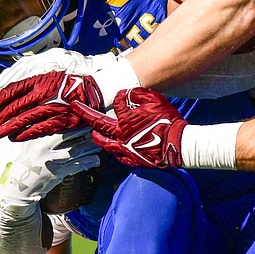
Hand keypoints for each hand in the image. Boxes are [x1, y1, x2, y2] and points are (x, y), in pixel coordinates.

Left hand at [0, 70, 103, 140]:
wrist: (92, 92)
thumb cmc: (68, 85)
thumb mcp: (48, 77)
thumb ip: (30, 84)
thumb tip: (10, 92)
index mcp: (40, 82)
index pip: (14, 90)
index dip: (0, 99)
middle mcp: (45, 94)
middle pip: (17, 106)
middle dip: (3, 116)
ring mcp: (52, 108)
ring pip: (25, 119)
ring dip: (10, 127)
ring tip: (0, 133)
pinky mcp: (61, 121)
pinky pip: (39, 129)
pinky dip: (26, 134)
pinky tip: (17, 137)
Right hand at [0, 129, 101, 210]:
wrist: (17, 188)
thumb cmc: (26, 164)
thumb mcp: (32, 147)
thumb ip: (45, 136)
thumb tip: (61, 124)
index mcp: (39, 139)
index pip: (60, 125)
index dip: (74, 120)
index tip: (85, 115)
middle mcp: (46, 149)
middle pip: (71, 136)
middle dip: (86, 130)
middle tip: (97, 125)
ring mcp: (52, 162)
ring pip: (77, 151)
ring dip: (90, 147)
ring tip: (99, 143)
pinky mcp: (58, 174)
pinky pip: (76, 166)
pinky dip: (87, 163)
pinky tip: (96, 160)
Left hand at [71, 88, 186, 168]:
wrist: (177, 144)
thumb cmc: (167, 121)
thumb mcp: (153, 100)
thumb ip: (136, 95)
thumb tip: (124, 94)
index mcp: (124, 120)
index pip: (114, 105)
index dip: (114, 99)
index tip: (110, 98)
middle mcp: (121, 136)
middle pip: (99, 124)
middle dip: (86, 115)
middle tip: (76, 109)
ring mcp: (126, 149)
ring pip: (106, 143)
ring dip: (98, 136)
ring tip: (93, 133)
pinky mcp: (133, 160)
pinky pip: (119, 155)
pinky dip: (114, 150)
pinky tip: (114, 149)